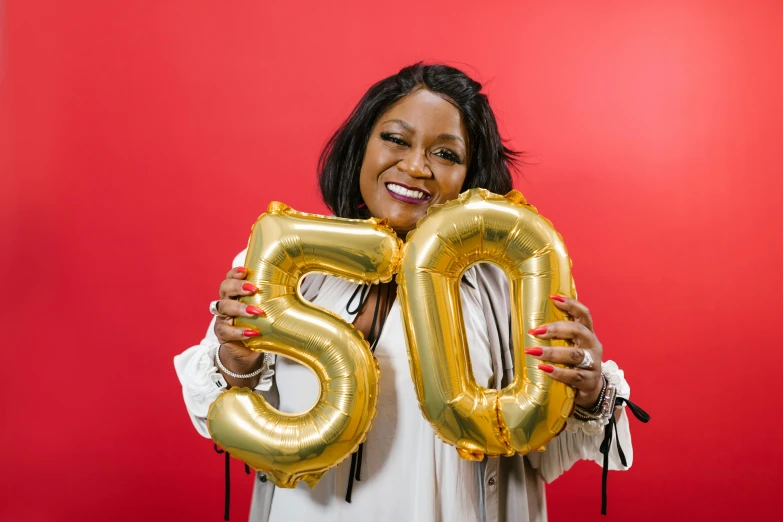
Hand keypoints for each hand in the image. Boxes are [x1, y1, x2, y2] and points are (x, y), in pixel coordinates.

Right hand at [213, 267, 266, 383]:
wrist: (247, 350)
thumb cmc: (257, 324)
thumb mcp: (265, 309)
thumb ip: (274, 296)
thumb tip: (301, 281)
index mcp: (234, 293)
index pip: (230, 278)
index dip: (234, 273)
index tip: (245, 270)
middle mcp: (226, 302)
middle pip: (224, 288)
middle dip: (237, 286)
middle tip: (253, 288)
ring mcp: (222, 318)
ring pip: (223, 307)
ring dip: (240, 308)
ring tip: (256, 311)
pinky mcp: (222, 334)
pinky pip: (225, 330)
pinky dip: (239, 331)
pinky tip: (252, 332)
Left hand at [525, 295, 603, 407]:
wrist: (591, 390)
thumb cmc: (575, 363)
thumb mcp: (571, 346)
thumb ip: (559, 335)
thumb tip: (530, 324)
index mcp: (587, 333)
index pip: (583, 314)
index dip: (571, 304)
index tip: (553, 297)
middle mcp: (593, 346)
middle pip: (578, 331)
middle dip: (556, 329)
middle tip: (535, 331)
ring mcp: (593, 364)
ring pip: (575, 355)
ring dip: (553, 352)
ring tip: (534, 352)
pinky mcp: (589, 381)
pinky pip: (575, 376)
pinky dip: (559, 372)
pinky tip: (545, 369)